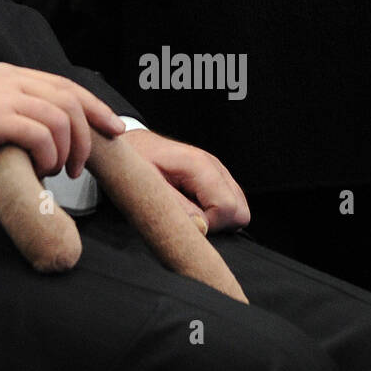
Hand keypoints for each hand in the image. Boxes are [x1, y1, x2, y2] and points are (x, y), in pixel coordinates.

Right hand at [0, 63, 124, 176]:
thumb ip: (11, 116)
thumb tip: (43, 140)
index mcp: (7, 75)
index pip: (64, 85)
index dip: (94, 107)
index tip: (112, 128)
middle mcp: (6, 78)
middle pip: (69, 98)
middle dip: (87, 132)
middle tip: (81, 165)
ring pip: (58, 115)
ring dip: (66, 149)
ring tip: (56, 172)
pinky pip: (37, 132)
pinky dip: (47, 154)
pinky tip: (40, 169)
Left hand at [123, 128, 250, 232]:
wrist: (130, 143)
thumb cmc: (135, 163)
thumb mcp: (147, 186)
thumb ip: (176, 207)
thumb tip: (203, 228)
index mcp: (199, 165)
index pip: (228, 208)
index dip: (209, 225)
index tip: (186, 222)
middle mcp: (214, 165)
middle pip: (240, 211)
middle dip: (217, 224)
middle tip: (187, 218)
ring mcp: (217, 170)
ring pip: (239, 209)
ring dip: (215, 218)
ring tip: (187, 209)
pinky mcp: (216, 176)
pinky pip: (230, 203)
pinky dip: (214, 212)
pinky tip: (191, 205)